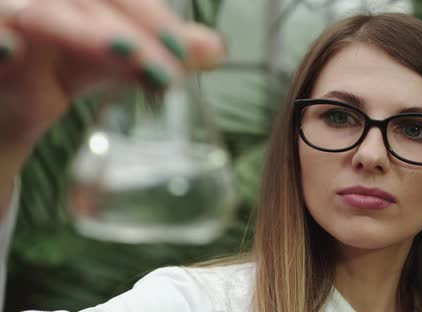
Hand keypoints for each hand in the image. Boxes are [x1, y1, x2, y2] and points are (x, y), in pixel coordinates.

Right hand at [0, 0, 224, 150]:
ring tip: (124, 53)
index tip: (182, 52)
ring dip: (82, 32)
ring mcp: (6, 11)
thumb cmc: (48, 70)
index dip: (150, 16)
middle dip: (127, 32)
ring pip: (41, 10)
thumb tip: (215, 48)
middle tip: (165, 72)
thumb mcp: (102, 60)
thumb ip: (147, 53)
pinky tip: (12, 51)